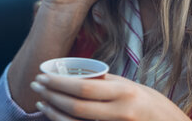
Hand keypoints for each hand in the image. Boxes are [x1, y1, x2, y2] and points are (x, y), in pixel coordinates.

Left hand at [30, 73, 191, 120]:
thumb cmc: (154, 105)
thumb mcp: (132, 87)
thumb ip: (106, 83)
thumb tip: (78, 75)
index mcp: (125, 93)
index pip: (84, 88)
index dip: (59, 82)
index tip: (43, 75)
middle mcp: (120, 114)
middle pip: (76, 107)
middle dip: (52, 95)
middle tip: (37, 85)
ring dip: (53, 113)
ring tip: (41, 102)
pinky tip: (55, 117)